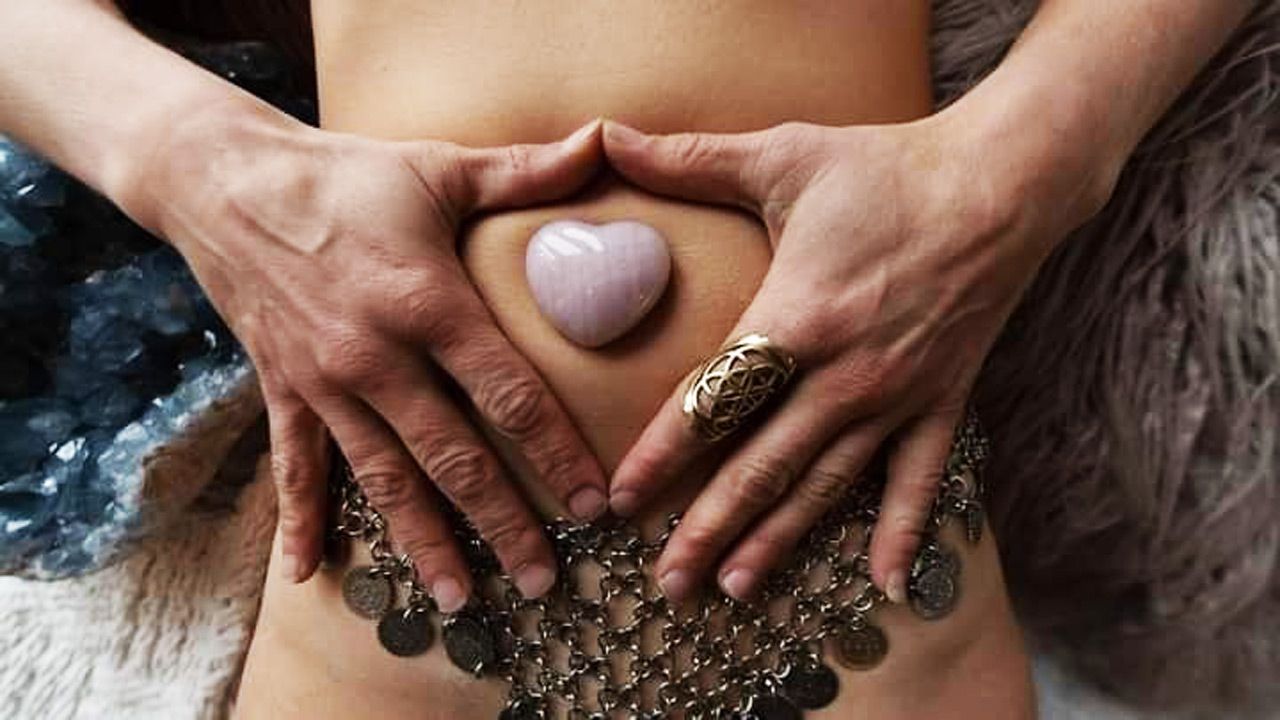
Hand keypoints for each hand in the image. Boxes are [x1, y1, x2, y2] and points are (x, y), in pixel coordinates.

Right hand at [127, 109, 608, 609]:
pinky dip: (301, 519)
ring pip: (383, 480)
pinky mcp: (282, 390)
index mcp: (426, 304)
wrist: (222, 181)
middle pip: (453, 458)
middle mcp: (375, 357)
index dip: (555, 453)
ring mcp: (324, 383)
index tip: (594, 504)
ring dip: (423, 542)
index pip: (508, 394)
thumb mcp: (438, 166)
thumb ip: (525, 170)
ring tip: (460, 598)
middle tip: (545, 579)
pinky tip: (308, 573)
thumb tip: (603, 142)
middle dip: (504, 524)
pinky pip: (294, 467)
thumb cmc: (345, 175)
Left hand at [601, 113, 1110, 603]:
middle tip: (665, 581)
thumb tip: (603, 135)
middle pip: (761, 467)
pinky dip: (902, 534)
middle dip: (708, 528)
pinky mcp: (943, 403)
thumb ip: (688, 158)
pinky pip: (919, 481)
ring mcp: (896, 397)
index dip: (661, 456)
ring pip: (825, 486)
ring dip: (779, 540)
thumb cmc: (887, 168)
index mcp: (796, 319)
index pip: (712, 404)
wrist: (1006, 182)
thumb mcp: (784, 156)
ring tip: (734, 588)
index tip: (619, 503)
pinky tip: (883, 586)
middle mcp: (844, 375)